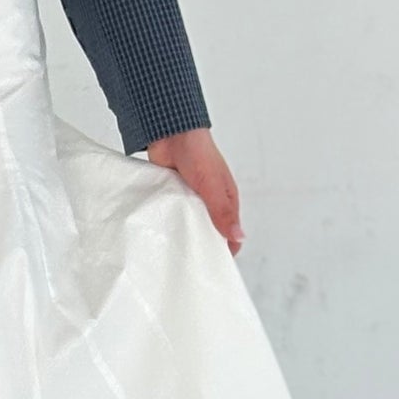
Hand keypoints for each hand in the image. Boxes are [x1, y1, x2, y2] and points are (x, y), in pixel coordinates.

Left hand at [145, 126, 242, 252]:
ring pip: (188, 223)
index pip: (230, 232)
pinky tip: (161, 231)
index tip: (212, 264)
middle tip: (189, 261)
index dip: (224, 248)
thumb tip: (238, 236)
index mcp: (226, 200)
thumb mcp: (212, 186)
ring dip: (182, 231)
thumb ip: (223, 212)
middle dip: (201, 243)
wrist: (170, 133)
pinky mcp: (172, 194)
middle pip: (208, 230)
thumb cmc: (198, 154)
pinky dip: (168, 219)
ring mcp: (189, 198)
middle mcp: (209, 201)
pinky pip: (171, 213)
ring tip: (172, 250)